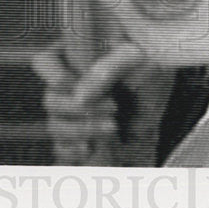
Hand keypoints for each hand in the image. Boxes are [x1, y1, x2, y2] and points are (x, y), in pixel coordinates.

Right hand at [31, 40, 146, 164]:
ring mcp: (71, 113)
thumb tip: (79, 96)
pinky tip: (93, 148)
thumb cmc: (150, 66)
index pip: (44, 62)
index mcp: (74, 55)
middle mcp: (67, 84)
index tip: (76, 85)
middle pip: (50, 99)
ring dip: (82, 130)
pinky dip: (74, 151)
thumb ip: (107, 69)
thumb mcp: (135, 56)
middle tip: (113, 107)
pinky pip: (62, 148)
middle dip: (78, 109)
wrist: (164, 101)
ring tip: (113, 127)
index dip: (54, 76)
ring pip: (55, 126)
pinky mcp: (79, 136)